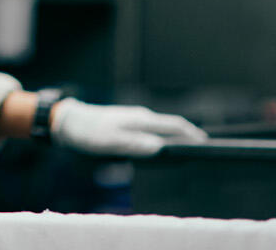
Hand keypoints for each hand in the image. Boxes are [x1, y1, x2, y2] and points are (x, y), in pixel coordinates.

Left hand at [50, 99, 205, 156]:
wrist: (68, 121)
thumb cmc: (88, 131)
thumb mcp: (109, 141)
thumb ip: (134, 144)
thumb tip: (160, 149)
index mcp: (141, 119)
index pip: (174, 125)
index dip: (192, 134)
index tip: (207, 145)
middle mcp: (141, 118)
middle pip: (171, 128)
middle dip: (187, 138)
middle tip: (201, 154)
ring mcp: (134, 121)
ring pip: (161, 131)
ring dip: (174, 141)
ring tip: (186, 157)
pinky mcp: (127, 127)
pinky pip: (150, 134)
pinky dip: (161, 142)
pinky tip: (160, 154)